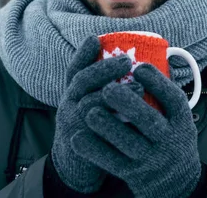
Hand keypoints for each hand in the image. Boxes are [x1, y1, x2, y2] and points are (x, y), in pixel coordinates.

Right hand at [50, 36, 131, 192]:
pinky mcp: (82, 145)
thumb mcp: (92, 104)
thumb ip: (106, 86)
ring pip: (87, 104)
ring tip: (137, 89)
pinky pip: (96, 131)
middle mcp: (69, 104)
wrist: (77, 167)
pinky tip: (133, 117)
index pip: (75, 68)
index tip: (95, 39)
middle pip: (81, 81)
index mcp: (73, 93)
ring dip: (112, 94)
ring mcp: (72, 124)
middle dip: (104, 69)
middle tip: (127, 61)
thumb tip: (138, 64)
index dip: (83, 53)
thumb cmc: (93, 128)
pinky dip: (115, 122)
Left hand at [71, 63, 201, 197]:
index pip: (173, 99)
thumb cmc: (171, 138)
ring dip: (107, 126)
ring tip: (88, 110)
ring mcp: (151, 159)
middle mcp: (169, 139)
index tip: (139, 66)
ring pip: (128, 142)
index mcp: (181, 120)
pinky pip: (111, 161)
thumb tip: (154, 54)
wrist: (177, 183)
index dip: (157, 83)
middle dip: (128, 104)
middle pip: (149, 120)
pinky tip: (77, 138)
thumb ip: (165, 94)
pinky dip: (93, 150)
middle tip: (107, 88)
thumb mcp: (178, 119)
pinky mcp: (134, 174)